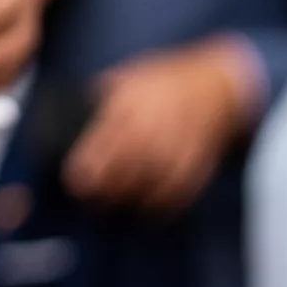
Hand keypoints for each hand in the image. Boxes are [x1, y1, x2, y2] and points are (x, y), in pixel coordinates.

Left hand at [61, 40, 260, 213]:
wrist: (216, 84)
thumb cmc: (164, 81)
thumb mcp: (128, 76)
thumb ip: (101, 96)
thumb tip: (71, 113)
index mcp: (133, 101)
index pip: (108, 136)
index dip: (90, 163)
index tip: (74, 180)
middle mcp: (157, 123)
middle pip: (129, 162)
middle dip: (107, 185)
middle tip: (88, 198)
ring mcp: (180, 143)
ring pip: (154, 178)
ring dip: (132, 197)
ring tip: (113, 205)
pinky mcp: (199, 159)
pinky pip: (181, 188)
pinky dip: (163, 203)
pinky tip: (147, 210)